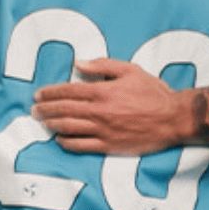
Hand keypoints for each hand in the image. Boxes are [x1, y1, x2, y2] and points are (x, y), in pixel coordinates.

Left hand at [32, 58, 187, 154]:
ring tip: (42, 123)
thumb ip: (103, 65)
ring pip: (68, 128)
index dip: (50, 93)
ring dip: (52, 125)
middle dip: (45, 109)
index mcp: (103, 91)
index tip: (39, 94)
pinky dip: (67, 143)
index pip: (68, 91)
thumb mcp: (130, 70)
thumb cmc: (154, 93)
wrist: (173, 118)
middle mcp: (99, 111)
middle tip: (34, 110)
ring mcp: (103, 130)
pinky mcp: (109, 146)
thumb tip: (79, 64)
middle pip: (64, 110)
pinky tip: (60, 140)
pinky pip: (81, 146)